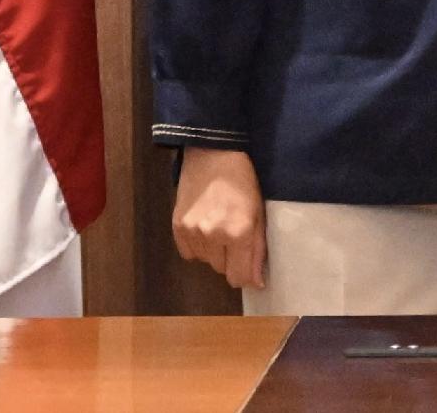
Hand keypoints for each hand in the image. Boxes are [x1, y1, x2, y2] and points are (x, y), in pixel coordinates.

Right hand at [171, 147, 266, 291]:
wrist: (213, 154)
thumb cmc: (243, 182)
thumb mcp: (259, 213)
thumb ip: (258, 251)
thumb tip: (256, 283)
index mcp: (239, 232)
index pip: (239, 278)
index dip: (245, 276)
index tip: (248, 267)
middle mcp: (213, 235)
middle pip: (222, 270)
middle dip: (231, 258)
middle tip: (235, 234)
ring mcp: (192, 231)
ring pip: (206, 261)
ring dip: (214, 251)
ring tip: (219, 225)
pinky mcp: (177, 226)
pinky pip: (189, 253)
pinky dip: (197, 246)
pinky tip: (204, 226)